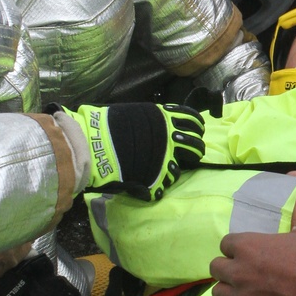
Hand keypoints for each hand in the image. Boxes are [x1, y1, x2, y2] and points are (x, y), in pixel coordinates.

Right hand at [66, 102, 203, 198]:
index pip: (193, 119)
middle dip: (197, 149)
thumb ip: (154, 119)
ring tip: (173, 169)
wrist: (98, 142)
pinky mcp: (158, 175)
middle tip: (193, 152)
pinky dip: (163, 182)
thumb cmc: (113, 124)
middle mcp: (171, 137)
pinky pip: (168, 180)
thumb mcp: (138, 113)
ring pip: (183, 165)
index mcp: (166, 118)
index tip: (197, 129)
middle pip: (196, 144)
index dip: (197, 126)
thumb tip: (163, 120)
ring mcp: (166, 157)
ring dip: (180, 167)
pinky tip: (159, 182)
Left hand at [210, 227, 295, 295]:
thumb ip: (290, 235)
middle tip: (238, 271)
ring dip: (226, 289)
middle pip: (215, 268)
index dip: (235, 248)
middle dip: (226, 267)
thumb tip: (292, 234)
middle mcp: (240, 271)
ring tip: (236, 290)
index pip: (225, 244)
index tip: (243, 253)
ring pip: (217, 292)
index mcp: (249, 246)